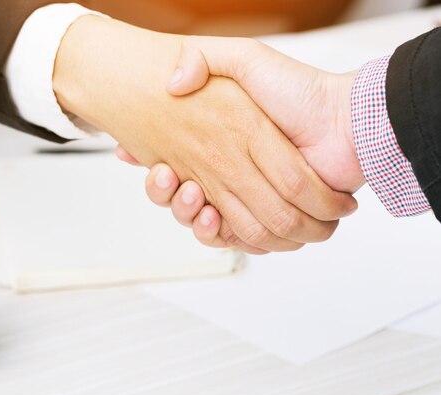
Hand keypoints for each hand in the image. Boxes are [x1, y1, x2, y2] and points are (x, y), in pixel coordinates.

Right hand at [118, 36, 363, 248]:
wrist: (343, 120)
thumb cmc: (298, 90)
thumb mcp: (245, 59)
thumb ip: (205, 58)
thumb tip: (172, 82)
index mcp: (217, 143)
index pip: (170, 166)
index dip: (154, 172)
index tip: (147, 162)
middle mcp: (228, 173)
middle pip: (183, 201)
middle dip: (169, 197)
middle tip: (170, 178)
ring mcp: (248, 198)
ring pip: (204, 225)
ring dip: (190, 218)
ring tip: (196, 198)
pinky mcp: (268, 218)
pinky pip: (237, 240)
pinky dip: (223, 237)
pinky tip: (214, 218)